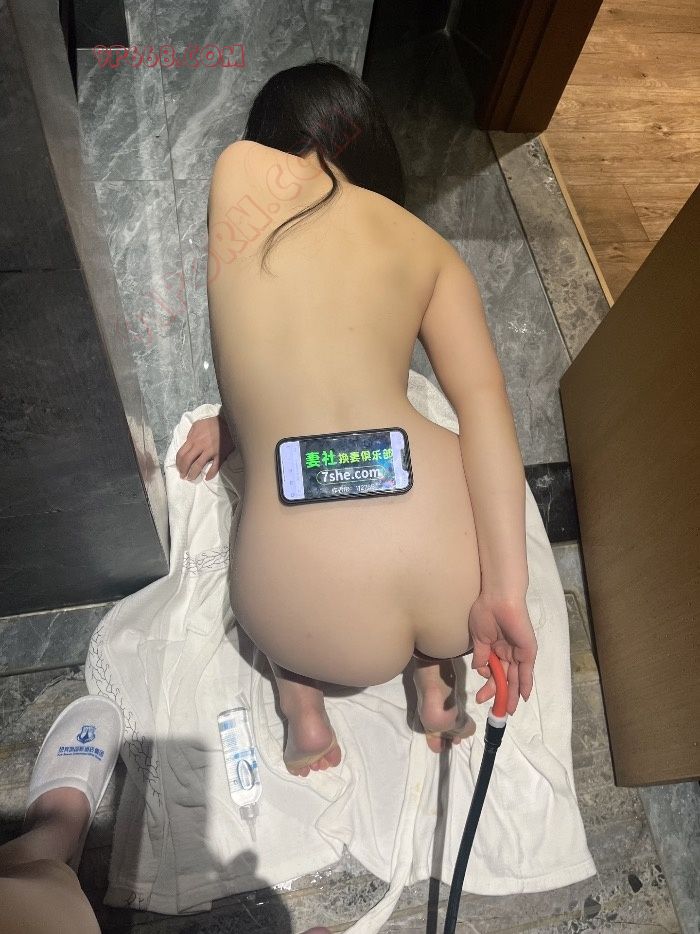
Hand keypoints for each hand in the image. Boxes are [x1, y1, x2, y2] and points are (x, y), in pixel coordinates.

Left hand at [175, 413, 234, 480]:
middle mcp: (199, 446)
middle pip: (187, 461)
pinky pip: (215, 467)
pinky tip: (207, 478)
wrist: (228, 422)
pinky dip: (211, 474)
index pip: (181, 454)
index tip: (178, 468)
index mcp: (193, 439)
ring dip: (193, 474)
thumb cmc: (212, 423)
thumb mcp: (197, 425)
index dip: (178, 463)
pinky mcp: (220, 455)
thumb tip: (187, 444)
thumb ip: (190, 435)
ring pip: (198, 466)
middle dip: (183, 470)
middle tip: (183, 476)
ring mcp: (210, 451)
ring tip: (191, 478)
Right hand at [468, 591, 536, 714]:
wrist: (499, 599)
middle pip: (504, 677)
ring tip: (507, 710)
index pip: (493, 672)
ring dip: (510, 694)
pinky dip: (524, 684)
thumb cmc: (486, 613)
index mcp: (495, 648)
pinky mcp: (527, 651)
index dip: (488, 685)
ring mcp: (518, 652)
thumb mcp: (479, 638)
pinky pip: (526, 671)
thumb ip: (481, 657)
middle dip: (498, 693)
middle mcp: (508, 652)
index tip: (480, 698)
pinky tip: (521, 697)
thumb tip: (480, 671)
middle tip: (494, 709)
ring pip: (514, 677)